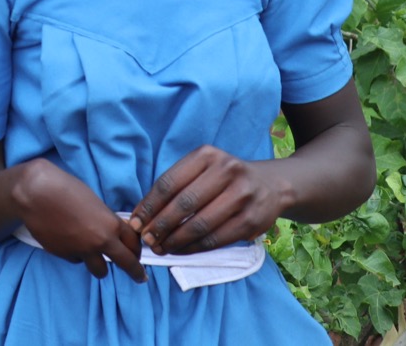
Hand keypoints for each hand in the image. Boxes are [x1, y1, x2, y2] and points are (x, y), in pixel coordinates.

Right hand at [11, 159, 145, 282]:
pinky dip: (76, 254)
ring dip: (100, 265)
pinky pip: (77, 260)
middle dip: (135, 272)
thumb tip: (111, 231)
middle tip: (140, 278)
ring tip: (94, 258)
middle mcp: (100, 241)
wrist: (36, 194)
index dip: (137, 250)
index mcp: (111, 224)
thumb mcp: (94, 202)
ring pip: (100, 270)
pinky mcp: (65, 256)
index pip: (133, 243)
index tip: (138, 256)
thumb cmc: (65, 188)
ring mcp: (83, 251)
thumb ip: (105, 219)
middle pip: (126, 263)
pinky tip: (68, 240)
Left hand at [129, 145, 288, 255]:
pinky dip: (195, 248)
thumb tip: (142, 216)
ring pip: (200, 224)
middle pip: (183, 204)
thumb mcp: (202, 169)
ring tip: (161, 248)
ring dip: (176, 241)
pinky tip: (182, 250)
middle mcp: (226, 171)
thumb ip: (175, 187)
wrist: (270, 185)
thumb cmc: (224, 179)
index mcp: (207, 155)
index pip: (169, 182)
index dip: (148, 205)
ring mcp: (242, 195)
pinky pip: (216, 238)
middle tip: (146, 240)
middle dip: (160, 225)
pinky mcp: (252, 219)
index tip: (135, 223)